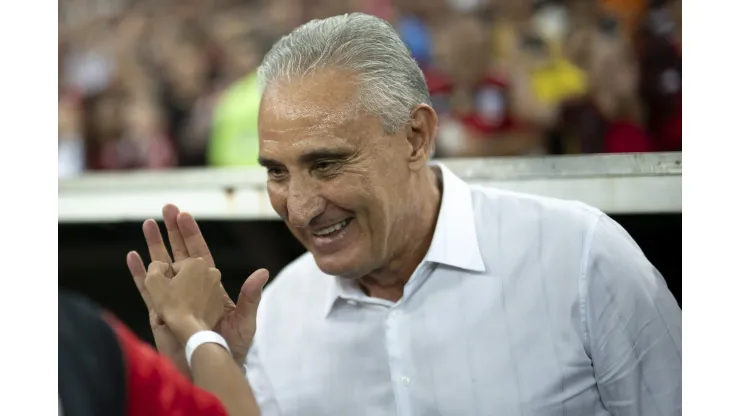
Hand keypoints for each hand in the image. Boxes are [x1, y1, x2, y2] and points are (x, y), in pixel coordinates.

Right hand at [127, 204, 268, 367]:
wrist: (213, 364)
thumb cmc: (232, 346)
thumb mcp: (245, 319)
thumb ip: (251, 296)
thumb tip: (262, 272)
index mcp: (209, 285)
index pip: (199, 253)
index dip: (192, 235)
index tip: (184, 214)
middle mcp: (190, 287)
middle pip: (178, 253)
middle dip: (172, 231)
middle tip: (165, 208)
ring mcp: (173, 298)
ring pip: (160, 266)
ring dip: (154, 245)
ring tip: (146, 224)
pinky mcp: (160, 311)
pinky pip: (146, 289)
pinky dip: (139, 272)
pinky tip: (133, 257)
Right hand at [144, 259, 224, 343]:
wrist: (191, 330)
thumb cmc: (172, 304)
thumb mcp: (154, 282)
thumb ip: (155, 267)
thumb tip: (160, 265)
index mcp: (198, 263)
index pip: (175, 268)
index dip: (166, 279)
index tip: (163, 291)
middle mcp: (211, 272)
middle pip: (187, 278)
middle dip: (176, 287)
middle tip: (168, 301)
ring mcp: (218, 288)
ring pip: (195, 289)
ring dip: (184, 296)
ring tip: (174, 310)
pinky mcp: (219, 304)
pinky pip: (203, 301)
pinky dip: (195, 305)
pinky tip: (186, 314)